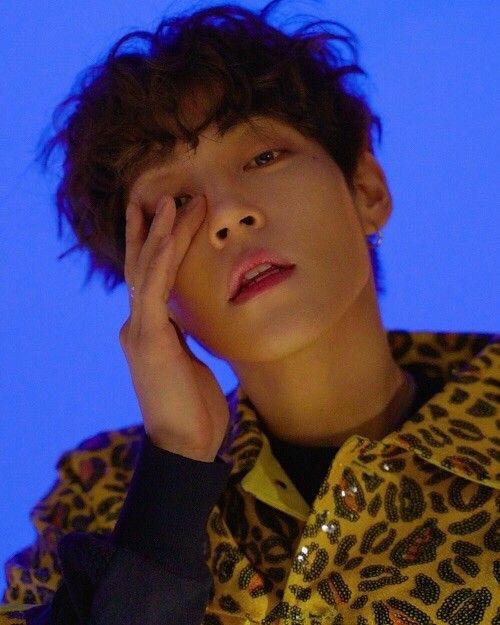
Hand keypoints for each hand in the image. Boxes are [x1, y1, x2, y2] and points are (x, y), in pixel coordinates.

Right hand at [119, 193, 229, 461]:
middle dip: (151, 230)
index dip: (155, 247)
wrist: (185, 446)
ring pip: (147, 270)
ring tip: (170, 200)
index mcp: (149, 331)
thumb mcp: (189, 365)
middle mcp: (138, 325)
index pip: (150, 280)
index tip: (165, 219)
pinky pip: (155, 288)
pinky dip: (162, 256)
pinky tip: (168, 232)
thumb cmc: (193, 409)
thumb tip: (189, 325)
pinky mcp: (149, 339)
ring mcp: (139, 331)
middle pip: (143, 267)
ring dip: (159, 233)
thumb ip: (184, 340)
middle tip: (161, 195)